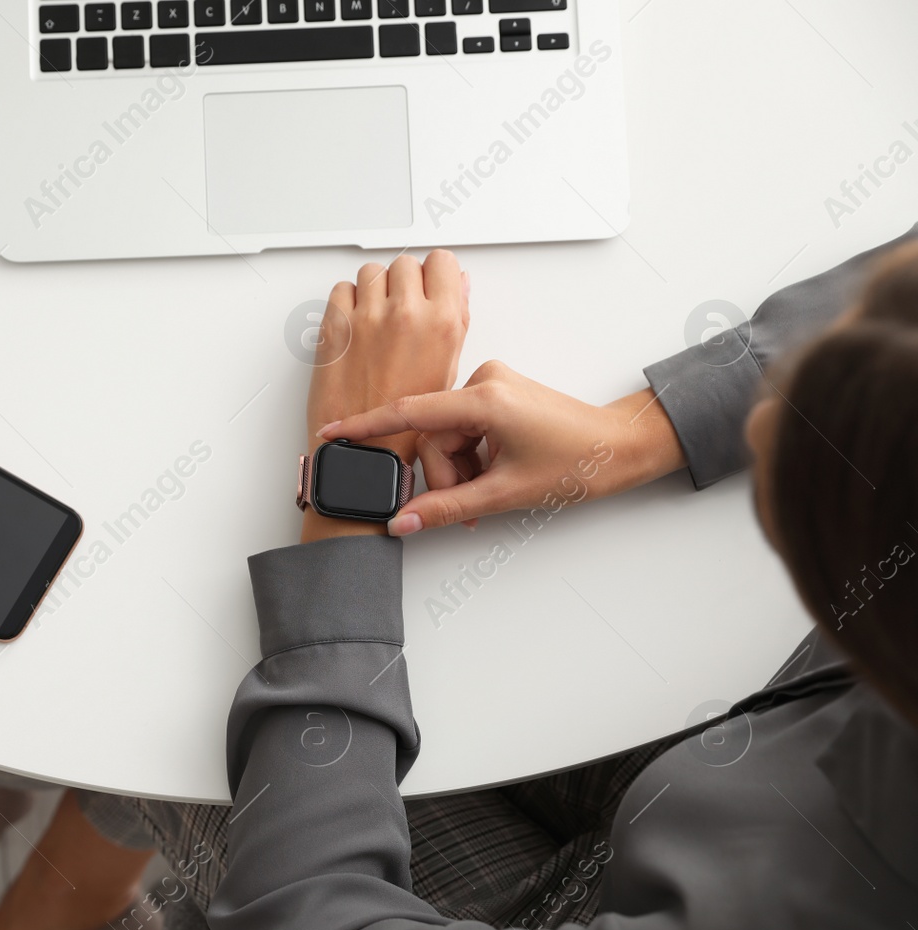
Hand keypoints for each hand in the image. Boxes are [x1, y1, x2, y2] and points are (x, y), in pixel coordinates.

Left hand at [301, 252, 469, 542]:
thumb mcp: (449, 371)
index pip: (442, 262)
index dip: (435, 273)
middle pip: (405, 263)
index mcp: (442, 323)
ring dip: (374, 289)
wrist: (365, 454)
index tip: (429, 286)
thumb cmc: (407, 425)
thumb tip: (458, 285)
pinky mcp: (335, 327)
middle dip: (404, 282)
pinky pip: (341, 290)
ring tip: (376, 321)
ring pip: (371, 273)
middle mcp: (406, 314)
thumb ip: (455, 320)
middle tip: (401, 309)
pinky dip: (347, 302)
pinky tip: (355, 327)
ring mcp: (368, 318)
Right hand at [321, 361, 687, 535]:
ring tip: (489, 494)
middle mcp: (485, 382)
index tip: (333, 432)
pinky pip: (465, 429)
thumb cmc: (578, 462)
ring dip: (460, 470)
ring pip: (449, 436)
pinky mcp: (499, 395)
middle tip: (468, 509)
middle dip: (444, 476)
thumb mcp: (505, 494)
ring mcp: (493, 386)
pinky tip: (494, 474)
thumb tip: (402, 523)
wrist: (622, 448)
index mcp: (485, 399)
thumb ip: (445, 508)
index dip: (366, 426)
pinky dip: (472, 458)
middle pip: (433, 436)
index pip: (409, 413)